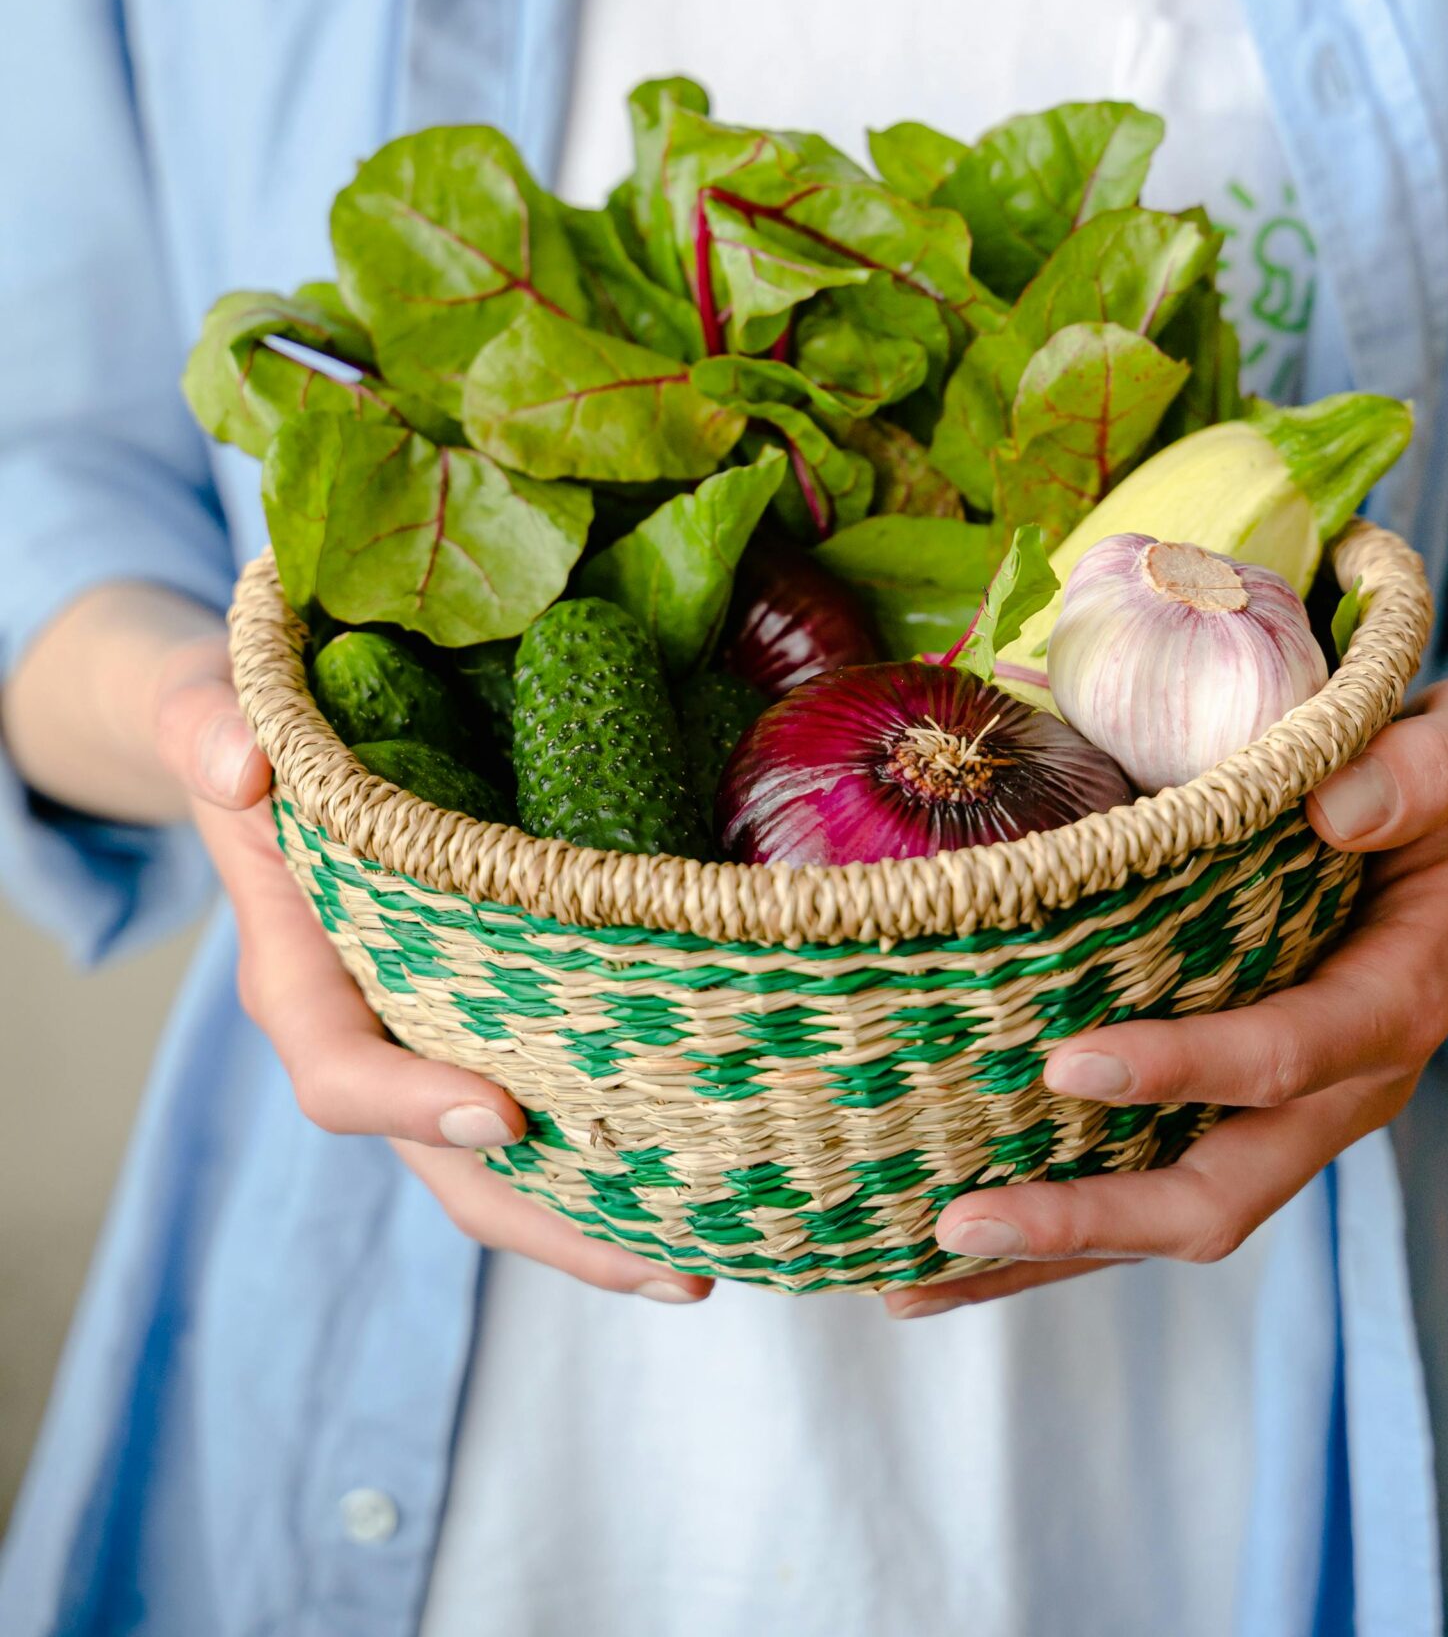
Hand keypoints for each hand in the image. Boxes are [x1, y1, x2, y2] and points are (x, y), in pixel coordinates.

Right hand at [156, 630, 709, 1303]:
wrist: (256, 744)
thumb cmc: (248, 726)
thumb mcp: (209, 710)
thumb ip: (211, 729)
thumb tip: (245, 764)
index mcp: (296, 975)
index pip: (339, 1068)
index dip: (409, 1103)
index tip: (501, 1113)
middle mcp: (369, 1030)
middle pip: (448, 1160)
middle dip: (551, 1223)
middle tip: (671, 1265)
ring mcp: (431, 1037)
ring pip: (507, 1159)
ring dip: (600, 1215)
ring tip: (709, 1252)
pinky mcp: (489, 1016)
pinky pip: (548, 1095)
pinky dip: (614, 1145)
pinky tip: (707, 1169)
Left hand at [887, 678, 1447, 1318]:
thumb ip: (1422, 772)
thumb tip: (1335, 802)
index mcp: (1398, 1003)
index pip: (1285, 1058)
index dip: (1183, 1071)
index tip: (1070, 1066)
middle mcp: (1346, 1086)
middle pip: (1219, 1193)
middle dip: (1089, 1218)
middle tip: (960, 1219)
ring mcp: (1296, 1110)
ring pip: (1178, 1212)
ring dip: (1057, 1247)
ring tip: (921, 1264)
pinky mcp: (1252, 1104)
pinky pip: (1162, 1178)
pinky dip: (1070, 1214)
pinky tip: (968, 1232)